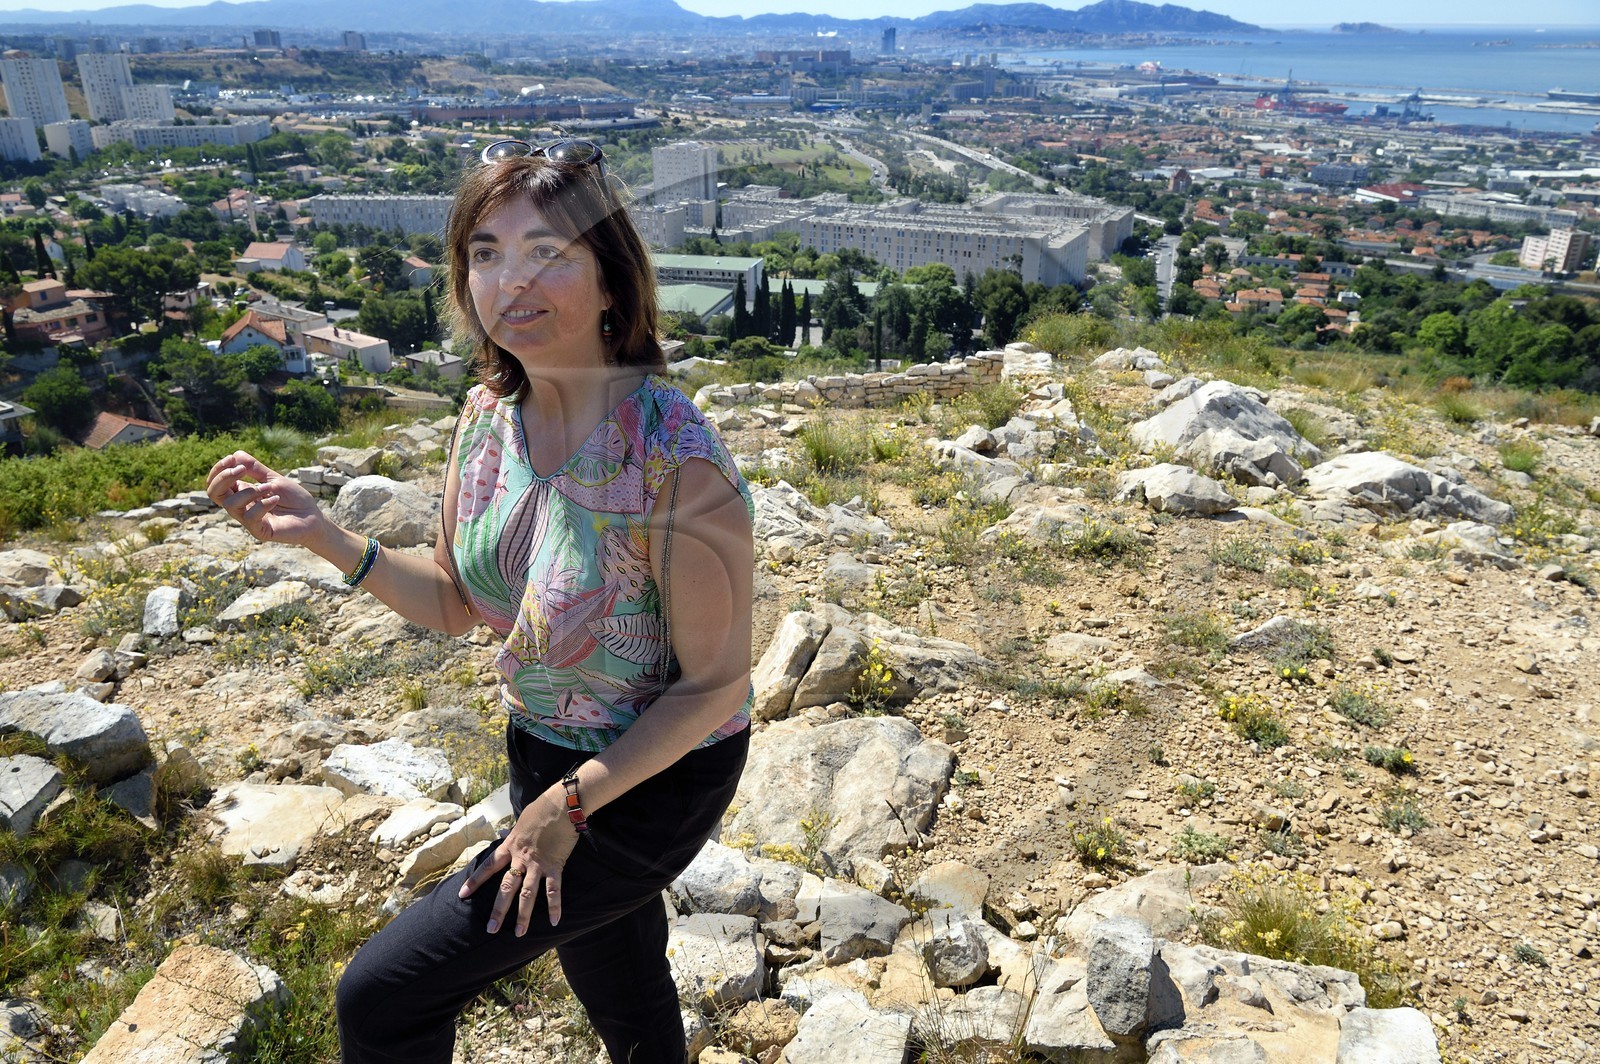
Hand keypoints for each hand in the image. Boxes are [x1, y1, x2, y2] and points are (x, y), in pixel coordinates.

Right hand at [205, 451, 326, 547]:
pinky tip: (276, 499)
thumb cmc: (294, 499)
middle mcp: (241, 506)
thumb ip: (254, 468)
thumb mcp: (273, 479)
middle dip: (224, 478)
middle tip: (241, 469)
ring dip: (249, 491)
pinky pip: (250, 517)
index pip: (216, 483)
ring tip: (269, 488)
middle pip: (214, 494)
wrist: (313, 517)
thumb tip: (235, 454)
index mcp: (241, 492)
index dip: (219, 470)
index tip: (233, 459)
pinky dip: (262, 504)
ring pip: (230, 505)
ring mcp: (248, 520)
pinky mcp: (259, 531)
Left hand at [459, 790, 578, 934]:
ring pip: (527, 894)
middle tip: (490, 929)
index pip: (488, 867)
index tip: (462, 894)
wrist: (561, 804)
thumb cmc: (542, 808)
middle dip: (498, 910)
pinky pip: (554, 890)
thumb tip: (508, 832)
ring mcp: (538, 864)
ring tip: (519, 933)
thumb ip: (514, 831)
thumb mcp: (522, 820)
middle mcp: (521, 858)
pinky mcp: (555, 865)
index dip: (475, 881)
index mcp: (510, 846)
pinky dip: (555, 906)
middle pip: (506, 887)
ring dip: (523, 915)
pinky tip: (555, 920)